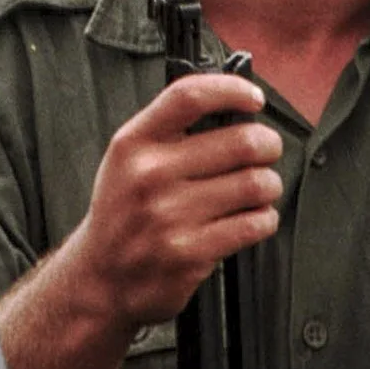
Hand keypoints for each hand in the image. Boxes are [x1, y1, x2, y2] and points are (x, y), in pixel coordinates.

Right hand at [64, 72, 282, 326]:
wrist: (99, 278)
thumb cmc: (122, 215)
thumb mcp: (127, 161)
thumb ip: (169, 132)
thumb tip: (235, 107)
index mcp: (133, 144)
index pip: (190, 97)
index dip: (232, 90)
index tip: (253, 99)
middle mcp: (150, 175)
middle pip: (241, 141)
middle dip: (268, 145)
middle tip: (267, 152)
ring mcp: (170, 216)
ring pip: (255, 184)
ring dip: (269, 185)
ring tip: (260, 190)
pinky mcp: (190, 253)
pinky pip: (253, 224)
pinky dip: (265, 219)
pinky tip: (253, 218)